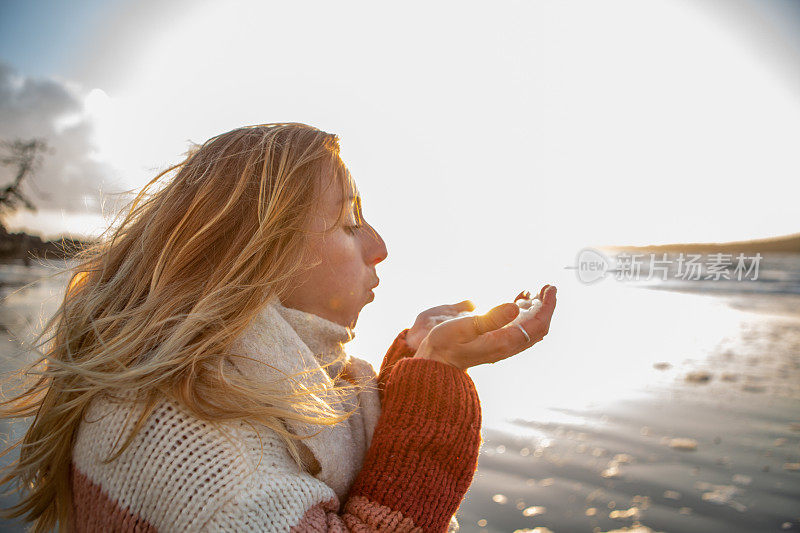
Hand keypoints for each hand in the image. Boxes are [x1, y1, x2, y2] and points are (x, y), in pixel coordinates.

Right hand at [414, 285, 556, 369]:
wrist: (433, 361)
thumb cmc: (445, 344)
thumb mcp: (464, 328)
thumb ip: (491, 318)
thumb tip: (516, 307)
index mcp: (504, 341)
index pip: (538, 324)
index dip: (548, 306)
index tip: (550, 289)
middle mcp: (506, 344)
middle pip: (538, 326)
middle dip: (546, 306)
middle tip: (547, 287)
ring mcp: (500, 343)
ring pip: (528, 327)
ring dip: (536, 309)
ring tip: (537, 291)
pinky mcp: (492, 340)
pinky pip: (515, 326)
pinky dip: (522, 312)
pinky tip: (519, 300)